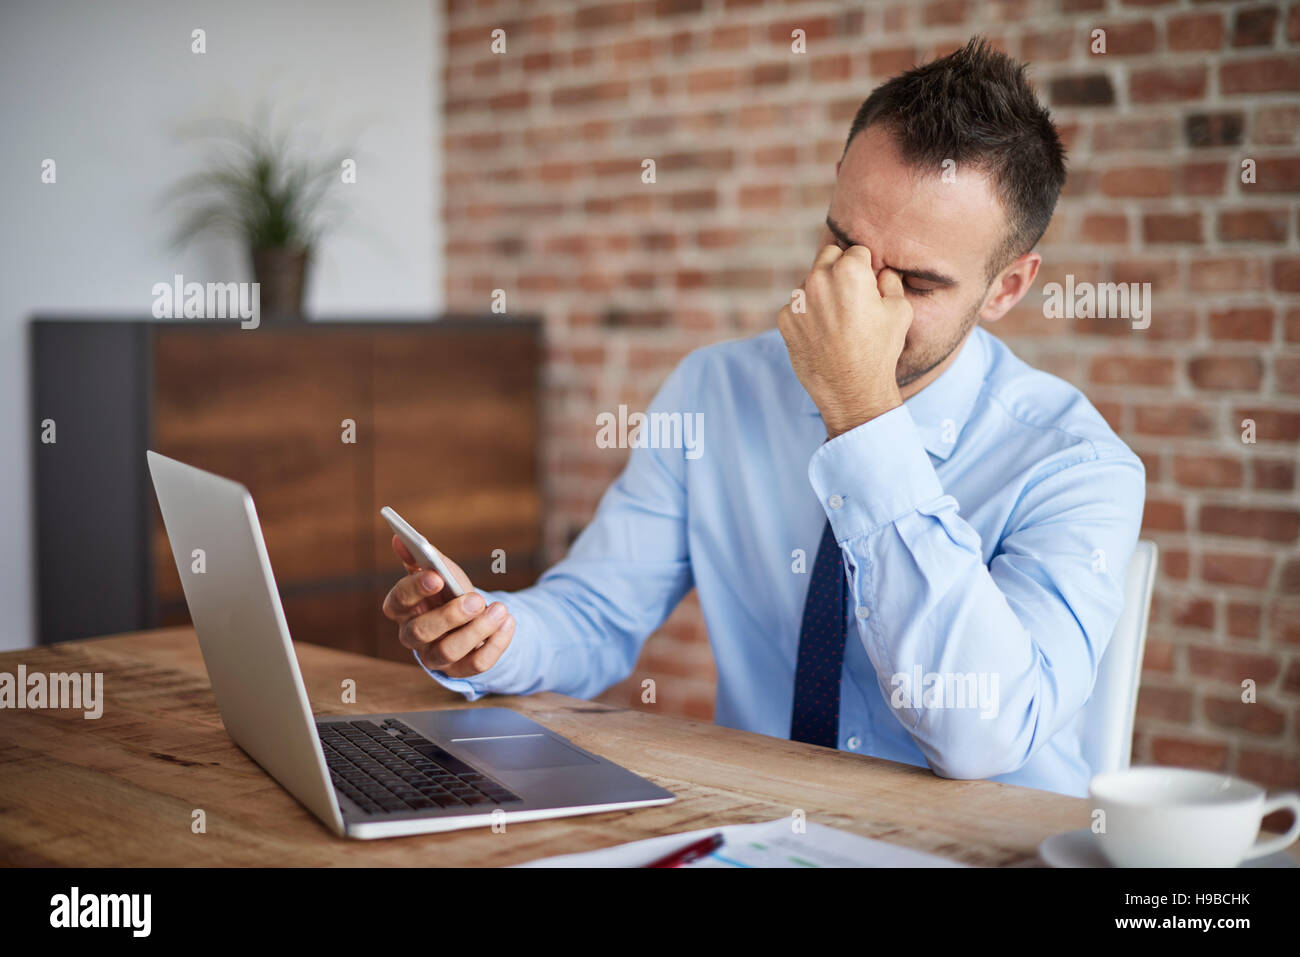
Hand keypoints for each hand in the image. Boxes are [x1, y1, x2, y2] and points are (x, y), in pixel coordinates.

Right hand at [381, 536, 514, 677]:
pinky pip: (477, 664)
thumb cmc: (449, 592)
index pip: (397, 601)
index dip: (414, 589)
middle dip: (449, 615)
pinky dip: (496, 643)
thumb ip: (423, 557)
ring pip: (449, 651)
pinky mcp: (460, 671)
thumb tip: (400, 537)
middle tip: (475, 599)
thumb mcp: (440, 572)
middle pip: (420, 631)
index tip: (436, 576)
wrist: (473, 617)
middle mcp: (413, 636)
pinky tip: (508, 622)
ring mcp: (435, 657)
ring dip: (477, 630)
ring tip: (500, 609)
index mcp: (402, 609)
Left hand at [777, 243, 913, 437]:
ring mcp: (798, 300)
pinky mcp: (784, 319)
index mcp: (849, 271)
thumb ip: (890, 281)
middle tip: (851, 297)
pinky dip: (807, 314)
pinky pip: (796, 306)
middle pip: (828, 256)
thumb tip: (882, 270)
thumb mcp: (899, 310)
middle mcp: (819, 279)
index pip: (856, 251)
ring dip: (821, 292)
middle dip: (839, 269)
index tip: (868, 286)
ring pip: (810, 282)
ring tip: (838, 321)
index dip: (865, 267)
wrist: (851, 391)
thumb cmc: (879, 351)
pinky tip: (822, 333)